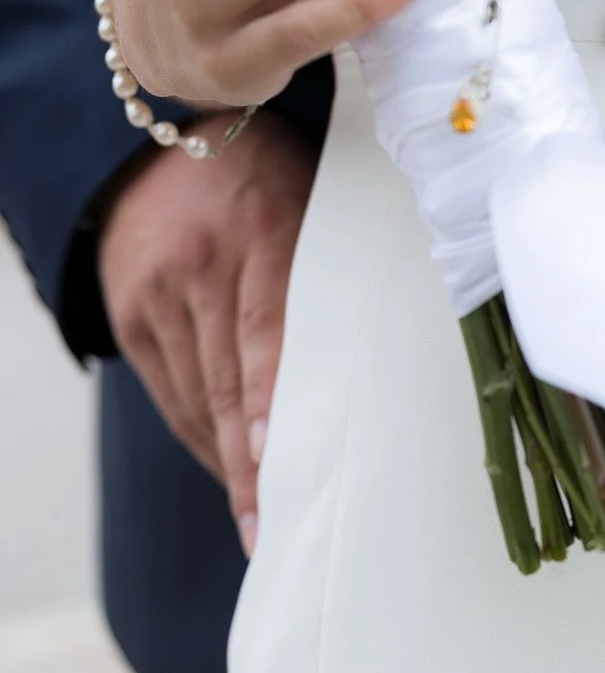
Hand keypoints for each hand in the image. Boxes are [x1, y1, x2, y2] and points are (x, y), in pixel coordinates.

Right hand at [98, 111, 317, 553]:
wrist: (164, 141)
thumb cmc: (276, 174)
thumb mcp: (317, 195)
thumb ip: (347, 260)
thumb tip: (406, 343)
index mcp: (264, 227)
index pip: (271, 326)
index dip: (272, 400)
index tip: (280, 461)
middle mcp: (201, 264)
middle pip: (226, 382)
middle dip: (252, 465)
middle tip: (275, 532)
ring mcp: (157, 293)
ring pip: (195, 399)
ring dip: (229, 466)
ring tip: (260, 525)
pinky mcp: (130, 317)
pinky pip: (169, 394)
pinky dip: (202, 438)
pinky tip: (232, 474)